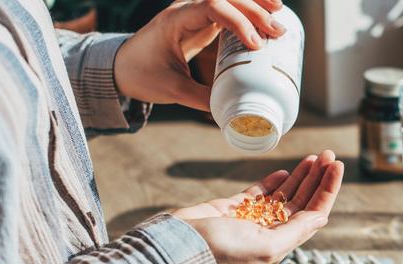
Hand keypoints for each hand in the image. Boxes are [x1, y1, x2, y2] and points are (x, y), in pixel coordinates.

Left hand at [114, 0, 285, 110]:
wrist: (122, 66)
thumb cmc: (142, 74)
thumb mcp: (171, 89)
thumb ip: (202, 99)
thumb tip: (233, 113)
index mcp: (175, 20)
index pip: (212, 7)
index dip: (238, 22)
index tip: (256, 45)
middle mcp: (186, 8)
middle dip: (254, 9)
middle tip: (277, 30)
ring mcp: (194, 11)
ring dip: (254, 2)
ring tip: (279, 15)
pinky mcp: (201, 20)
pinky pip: (227, 7)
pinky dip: (246, 9)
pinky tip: (265, 16)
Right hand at [172, 150, 343, 263]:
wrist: (177, 244)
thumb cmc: (219, 249)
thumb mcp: (265, 246)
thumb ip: (294, 232)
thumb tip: (321, 219)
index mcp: (278, 244)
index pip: (312, 215)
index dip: (327, 190)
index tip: (336, 166)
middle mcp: (268, 233)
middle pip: (301, 202)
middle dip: (316, 179)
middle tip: (328, 154)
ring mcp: (251, 221)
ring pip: (283, 196)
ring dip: (299, 177)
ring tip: (313, 158)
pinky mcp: (233, 209)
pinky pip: (260, 194)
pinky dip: (273, 182)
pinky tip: (285, 172)